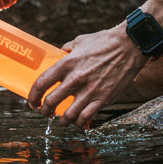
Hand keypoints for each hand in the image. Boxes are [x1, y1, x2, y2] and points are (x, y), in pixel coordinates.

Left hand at [28, 22, 148, 128]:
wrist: (130, 46)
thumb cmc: (105, 42)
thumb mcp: (81, 41)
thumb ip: (68, 48)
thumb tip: (60, 52)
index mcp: (67, 63)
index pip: (41, 84)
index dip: (32, 96)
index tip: (32, 101)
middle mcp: (75, 79)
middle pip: (50, 102)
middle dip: (44, 110)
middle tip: (44, 112)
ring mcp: (89, 91)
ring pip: (67, 115)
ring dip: (61, 120)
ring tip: (60, 119)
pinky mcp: (103, 99)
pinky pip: (85, 118)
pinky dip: (78, 122)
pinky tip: (77, 120)